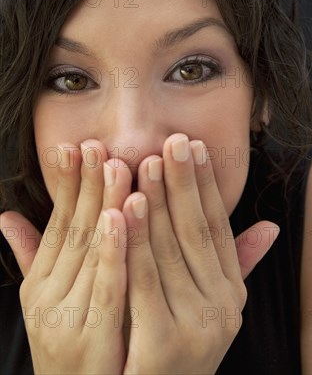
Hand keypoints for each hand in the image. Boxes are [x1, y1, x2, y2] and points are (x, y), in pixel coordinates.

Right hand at [1, 141, 132, 373]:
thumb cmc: (71, 346)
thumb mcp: (46, 300)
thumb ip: (32, 255)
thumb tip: (6, 216)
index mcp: (42, 283)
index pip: (57, 224)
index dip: (68, 184)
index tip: (76, 146)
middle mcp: (48, 297)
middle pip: (74, 229)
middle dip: (88, 182)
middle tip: (98, 143)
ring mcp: (67, 320)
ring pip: (90, 252)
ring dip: (104, 203)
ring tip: (116, 164)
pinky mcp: (91, 342)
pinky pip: (105, 289)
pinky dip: (111, 251)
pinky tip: (121, 217)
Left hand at [121, 133, 278, 373]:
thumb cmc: (177, 346)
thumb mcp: (213, 305)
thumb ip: (238, 264)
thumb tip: (272, 227)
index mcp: (231, 292)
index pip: (217, 227)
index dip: (205, 185)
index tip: (194, 146)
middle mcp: (222, 307)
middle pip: (196, 232)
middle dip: (183, 182)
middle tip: (171, 140)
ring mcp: (197, 327)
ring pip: (170, 251)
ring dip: (157, 203)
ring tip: (146, 163)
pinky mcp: (164, 345)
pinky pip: (142, 283)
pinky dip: (132, 243)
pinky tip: (120, 209)